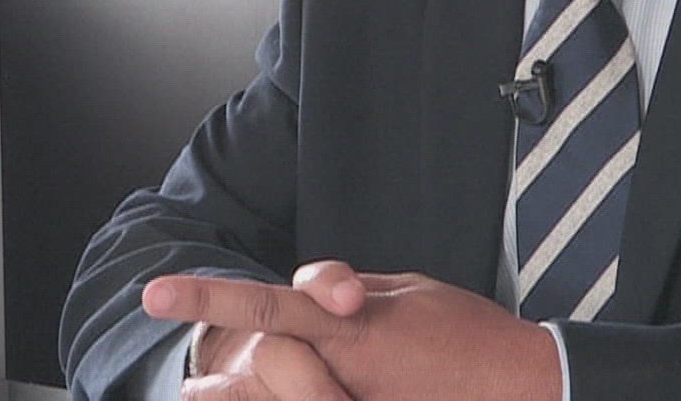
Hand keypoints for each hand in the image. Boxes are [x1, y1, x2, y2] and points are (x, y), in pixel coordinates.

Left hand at [144, 261, 562, 400]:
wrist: (522, 389)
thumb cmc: (467, 333)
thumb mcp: (407, 292)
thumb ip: (347, 292)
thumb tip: (312, 296)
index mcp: (349, 329)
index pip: (267, 306)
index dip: (207, 296)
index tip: (157, 294)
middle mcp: (343, 376)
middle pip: (262, 369)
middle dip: (229, 383)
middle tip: (195, 395)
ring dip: (249, 399)